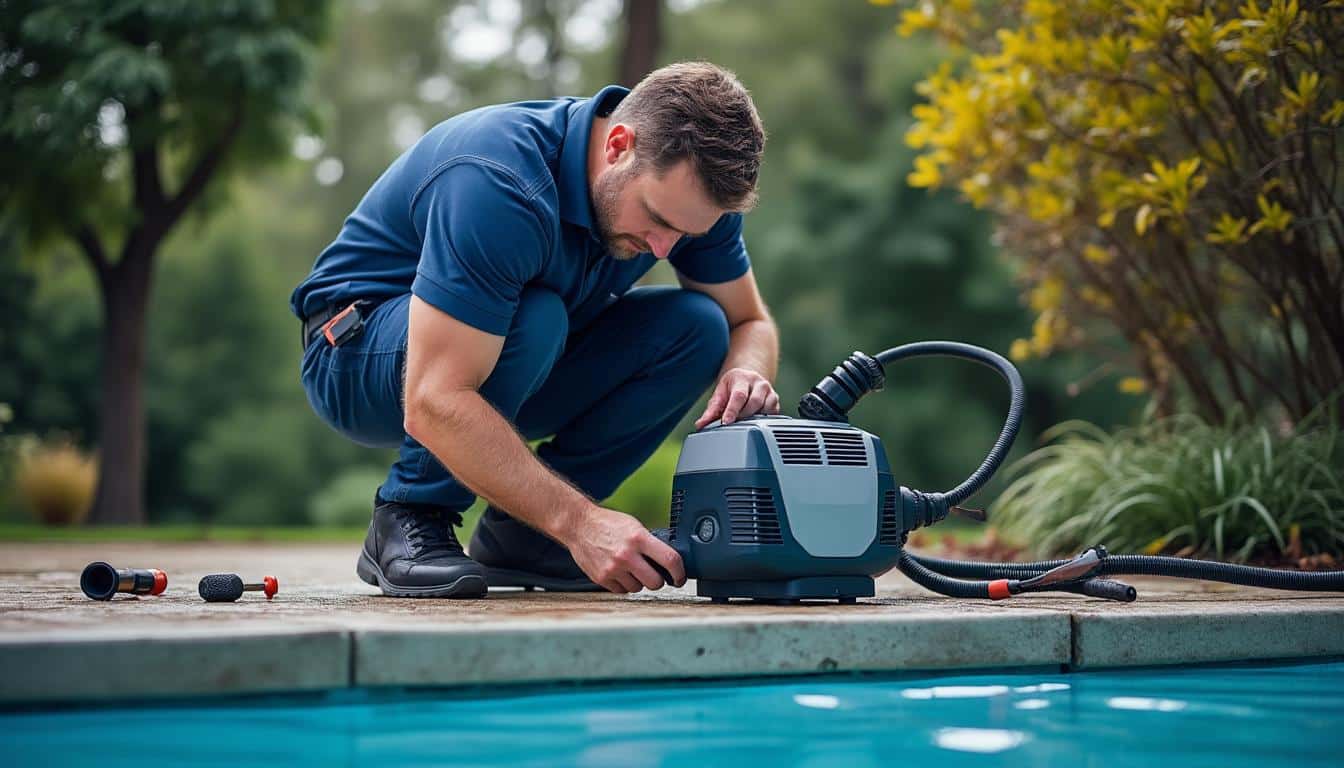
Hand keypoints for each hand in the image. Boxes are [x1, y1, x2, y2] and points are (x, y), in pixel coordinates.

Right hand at [566, 505, 685, 592]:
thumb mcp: (634, 525)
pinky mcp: (602, 578)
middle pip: (656, 582)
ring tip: (631, 568)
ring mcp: (613, 568)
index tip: (680, 577)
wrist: (579, 525)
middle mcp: (627, 555)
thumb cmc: (607, 523)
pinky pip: (622, 591)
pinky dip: (624, 585)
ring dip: (639, 582)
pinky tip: (620, 572)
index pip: (670, 560)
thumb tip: (667, 560)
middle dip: (658, 580)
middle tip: (655, 575)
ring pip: (638, 588)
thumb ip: (650, 542)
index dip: (680, 573)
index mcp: (639, 538)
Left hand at [694, 367, 779, 428]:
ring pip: (765, 408)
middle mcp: (758, 382)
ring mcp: (769, 391)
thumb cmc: (732, 387)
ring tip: (744, 422)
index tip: (726, 422)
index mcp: (742, 378)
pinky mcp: (776, 400)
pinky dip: (764, 420)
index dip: (732, 410)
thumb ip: (711, 410)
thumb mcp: (720, 395)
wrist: (748, 377)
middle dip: (743, 416)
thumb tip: (700, 424)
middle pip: (754, 402)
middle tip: (734, 424)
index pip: (738, 395)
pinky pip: (773, 413)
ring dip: (754, 418)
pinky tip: (755, 421)